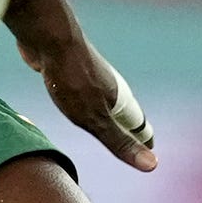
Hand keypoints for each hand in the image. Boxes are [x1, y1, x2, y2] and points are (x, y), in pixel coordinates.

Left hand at [7, 0, 154, 171]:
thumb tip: (153, 165)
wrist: (48, 37)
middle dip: (127, 130)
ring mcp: (88, 77)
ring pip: (100, 100)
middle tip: (130, 146)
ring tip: (103, 126)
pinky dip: (80, 102)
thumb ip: (119, 142)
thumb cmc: (72, 80)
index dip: (143, 142)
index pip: (139, 126)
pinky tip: (70, 101)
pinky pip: (77, 91)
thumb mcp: (95, 119)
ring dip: (104, 114)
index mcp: (120, 99)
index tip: (149, 157)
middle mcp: (108, 87)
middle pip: (123, 113)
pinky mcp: (66, 71)